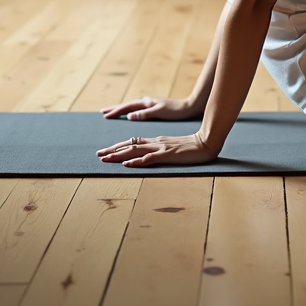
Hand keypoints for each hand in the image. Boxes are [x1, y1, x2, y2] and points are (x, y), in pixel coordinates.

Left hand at [96, 132, 217, 167]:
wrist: (207, 142)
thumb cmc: (192, 146)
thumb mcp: (173, 147)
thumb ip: (161, 149)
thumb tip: (149, 154)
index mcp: (157, 141)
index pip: (133, 142)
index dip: (118, 146)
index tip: (106, 151)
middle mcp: (156, 142)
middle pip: (130, 145)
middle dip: (113, 150)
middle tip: (98, 154)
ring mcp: (161, 148)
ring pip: (135, 150)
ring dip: (118, 155)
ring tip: (105, 158)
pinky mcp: (167, 155)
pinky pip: (149, 158)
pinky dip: (137, 161)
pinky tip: (127, 164)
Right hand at [100, 96, 199, 120]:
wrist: (189, 107)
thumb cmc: (176, 110)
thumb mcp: (159, 112)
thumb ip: (144, 114)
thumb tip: (129, 116)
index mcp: (146, 103)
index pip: (127, 106)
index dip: (115, 111)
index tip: (104, 115)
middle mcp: (146, 102)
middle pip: (127, 105)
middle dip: (115, 108)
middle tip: (102, 112)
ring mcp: (150, 104)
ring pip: (131, 106)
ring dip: (121, 109)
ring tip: (112, 113)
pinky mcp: (154, 108)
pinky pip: (137, 109)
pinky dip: (129, 111)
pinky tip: (129, 115)